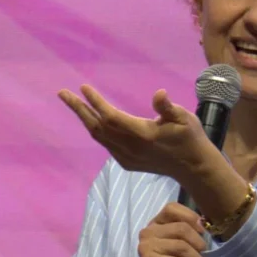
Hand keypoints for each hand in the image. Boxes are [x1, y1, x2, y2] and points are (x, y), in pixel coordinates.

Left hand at [58, 85, 208, 180]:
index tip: (83, 87)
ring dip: (85, 119)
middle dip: (79, 109)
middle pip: (97, 127)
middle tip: (62, 93)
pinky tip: (93, 121)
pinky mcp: (127, 163)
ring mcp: (126, 157)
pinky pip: (106, 145)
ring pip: (99, 137)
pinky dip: (97, 131)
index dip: (96, 102)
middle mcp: (130, 147)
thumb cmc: (190, 138)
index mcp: (142, 134)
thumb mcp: (185, 118)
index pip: (111, 116)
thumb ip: (168, 107)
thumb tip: (158, 94)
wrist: (193, 168)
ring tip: (74, 103)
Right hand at [136, 203, 207, 256]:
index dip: (191, 218)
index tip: (202, 232)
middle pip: (182, 228)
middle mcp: (147, 233)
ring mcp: (145, 247)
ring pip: (182, 246)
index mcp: (155, 224)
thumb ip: (190, 231)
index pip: (172, 208)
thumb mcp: (185, 247)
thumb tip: (204, 222)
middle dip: (199, 246)